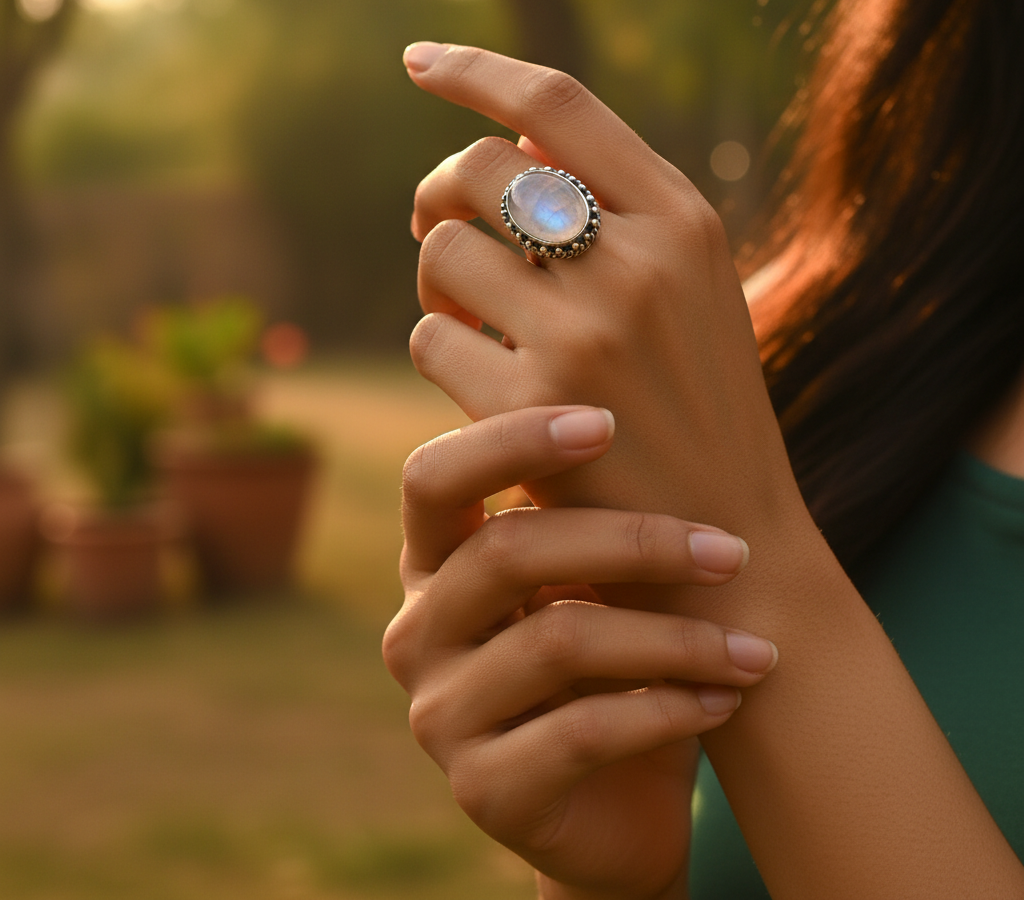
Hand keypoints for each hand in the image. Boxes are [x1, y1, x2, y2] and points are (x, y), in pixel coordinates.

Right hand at [383, 405, 777, 899]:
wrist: (618, 802)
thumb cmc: (615, 662)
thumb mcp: (597, 580)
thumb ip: (589, 507)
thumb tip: (639, 395)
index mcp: (434, 563)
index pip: (433, 477)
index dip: (510, 440)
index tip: (609, 424)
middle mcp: (418, 630)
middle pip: (507, 551)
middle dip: (632, 541)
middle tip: (732, 551)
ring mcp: (440, 713)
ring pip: (557, 640)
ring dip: (676, 637)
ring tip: (756, 649)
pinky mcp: (482, 788)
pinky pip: (583, 731)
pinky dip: (669, 708)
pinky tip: (727, 701)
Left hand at [403, 43, 810, 581]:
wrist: (726, 552)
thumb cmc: (696, 416)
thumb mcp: (690, 299)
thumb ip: (621, 216)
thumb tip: (516, 143)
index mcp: (684, 223)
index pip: (559, 107)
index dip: (476, 72)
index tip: (417, 61)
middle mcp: (639, 262)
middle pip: (480, 169)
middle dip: (438, 194)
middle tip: (436, 229)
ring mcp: (586, 332)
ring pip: (442, 250)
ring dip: (435, 280)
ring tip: (466, 317)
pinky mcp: (534, 405)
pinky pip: (431, 335)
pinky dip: (438, 352)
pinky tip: (477, 385)